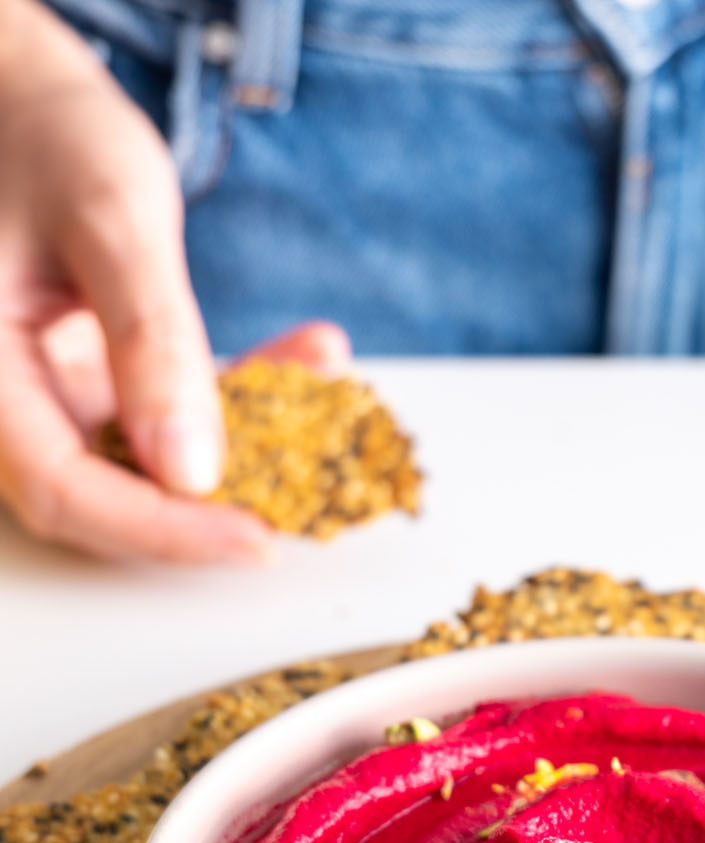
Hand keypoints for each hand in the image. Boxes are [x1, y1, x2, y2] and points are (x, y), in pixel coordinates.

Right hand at [0, 0, 347, 562]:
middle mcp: (4, 401)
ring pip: (148, 462)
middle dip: (216, 501)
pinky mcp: (91, 381)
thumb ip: (151, 343)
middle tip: (308, 493)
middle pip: (107, 498)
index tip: (255, 538)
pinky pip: (167, 415)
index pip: (66, 491)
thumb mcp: (108, 217)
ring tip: (321, 383)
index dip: (162, 530)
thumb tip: (192, 472)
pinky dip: (239, 394)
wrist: (17, 90)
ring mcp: (48, 395)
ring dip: (247, 439)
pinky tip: (307, 357)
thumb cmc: (40, 129)